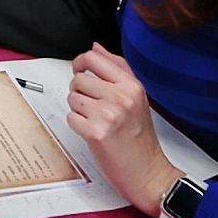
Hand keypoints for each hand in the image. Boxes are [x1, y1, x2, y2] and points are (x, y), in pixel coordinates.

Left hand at [64, 44, 181, 217]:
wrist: (146, 170)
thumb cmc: (140, 136)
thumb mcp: (136, 96)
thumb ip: (116, 68)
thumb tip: (96, 47)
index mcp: (131, 85)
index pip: (95, 58)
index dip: (81, 62)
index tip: (80, 68)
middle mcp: (120, 97)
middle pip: (79, 78)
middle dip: (79, 91)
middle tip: (92, 104)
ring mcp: (108, 114)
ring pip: (72, 97)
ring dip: (78, 108)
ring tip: (94, 118)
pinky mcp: (95, 132)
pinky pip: (71, 117)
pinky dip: (77, 125)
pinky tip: (92, 131)